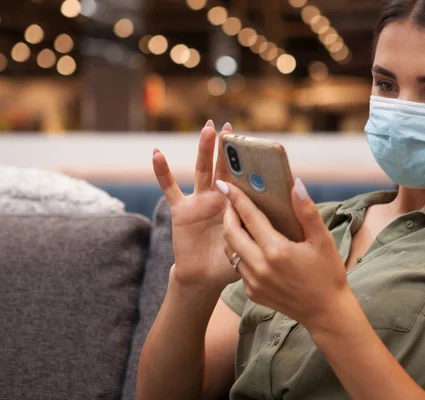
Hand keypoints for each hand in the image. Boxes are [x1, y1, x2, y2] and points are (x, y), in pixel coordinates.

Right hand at [153, 121, 239, 290]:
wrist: (204, 277)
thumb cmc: (229, 262)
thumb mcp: (245, 246)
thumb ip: (252, 233)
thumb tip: (268, 221)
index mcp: (236, 205)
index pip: (243, 180)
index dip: (247, 164)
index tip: (254, 144)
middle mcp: (218, 198)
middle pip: (223, 168)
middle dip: (226, 148)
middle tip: (229, 127)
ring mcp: (199, 201)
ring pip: (201, 171)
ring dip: (204, 150)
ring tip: (207, 129)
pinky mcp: (181, 210)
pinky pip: (170, 188)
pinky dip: (163, 172)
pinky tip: (157, 154)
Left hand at [215, 179, 350, 329]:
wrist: (325, 312)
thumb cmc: (327, 274)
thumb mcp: (323, 240)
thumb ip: (307, 212)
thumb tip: (297, 185)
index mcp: (276, 251)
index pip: (249, 217)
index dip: (236, 198)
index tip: (225, 184)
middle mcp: (260, 267)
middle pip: (231, 233)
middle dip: (228, 213)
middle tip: (230, 199)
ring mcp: (253, 282)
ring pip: (230, 251)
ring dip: (230, 233)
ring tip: (236, 218)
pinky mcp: (252, 293)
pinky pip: (238, 266)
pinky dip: (238, 251)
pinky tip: (249, 243)